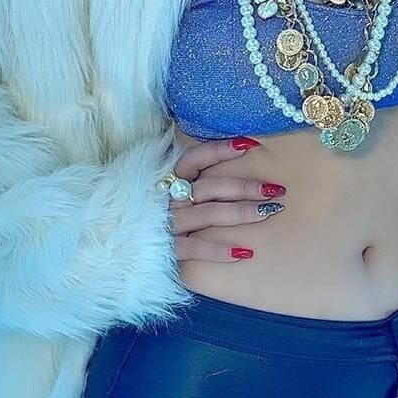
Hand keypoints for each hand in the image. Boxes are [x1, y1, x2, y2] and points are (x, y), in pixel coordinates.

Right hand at [164, 136, 285, 260]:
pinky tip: (244, 252)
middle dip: (244, 186)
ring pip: (209, 214)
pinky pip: (196, 249)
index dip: (220, 149)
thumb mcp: (169, 190)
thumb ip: (191, 177)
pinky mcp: (168, 250)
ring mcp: (169, 224)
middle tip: (274, 189)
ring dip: (241, 213)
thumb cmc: (158, 214)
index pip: (195, 157)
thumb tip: (232, 154)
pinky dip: (220, 250)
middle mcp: (169, 199)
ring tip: (268, 212)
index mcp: (169, 179)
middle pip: (210, 187)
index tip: (249, 145)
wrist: (123, 250)